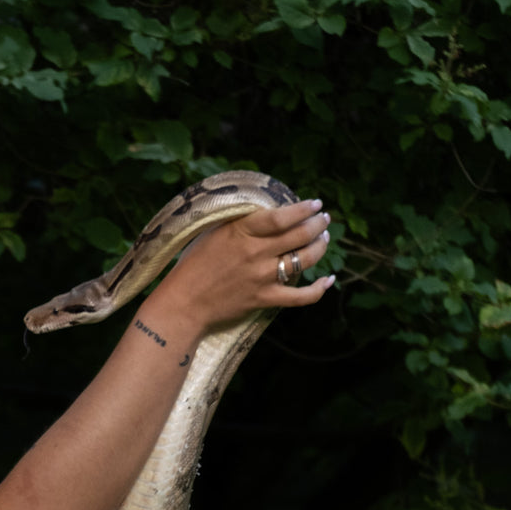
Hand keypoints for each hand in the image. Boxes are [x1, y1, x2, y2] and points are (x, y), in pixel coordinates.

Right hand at [156, 199, 333, 331]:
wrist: (183, 305)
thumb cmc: (192, 266)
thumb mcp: (212, 234)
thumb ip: (239, 224)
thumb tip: (267, 214)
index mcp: (241, 232)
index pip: (283, 216)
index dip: (304, 209)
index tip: (315, 204)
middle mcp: (255, 253)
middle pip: (300, 234)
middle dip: (318, 224)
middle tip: (323, 220)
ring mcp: (262, 277)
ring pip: (305, 259)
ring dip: (320, 247)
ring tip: (323, 239)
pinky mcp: (264, 299)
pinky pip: (300, 296)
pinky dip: (318, 289)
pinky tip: (328, 280)